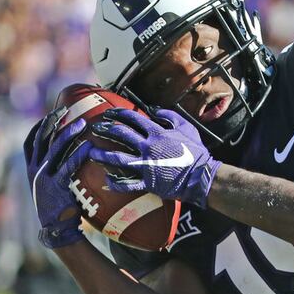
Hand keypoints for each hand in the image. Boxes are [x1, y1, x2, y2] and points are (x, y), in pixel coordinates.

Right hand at [23, 107, 92, 248]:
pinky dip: (78, 154)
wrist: (57, 228)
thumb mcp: (51, 184)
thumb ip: (55, 169)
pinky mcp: (57, 187)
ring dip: (68, 134)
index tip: (52, 113)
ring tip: (82, 123)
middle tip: (67, 110)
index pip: (31, 142)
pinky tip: (88, 146)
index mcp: (31, 169)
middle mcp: (35, 171)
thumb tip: (69, 152)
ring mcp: (44, 178)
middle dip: (53, 122)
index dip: (39, 126)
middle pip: (42, 140)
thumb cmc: (60, 204)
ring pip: (55, 150)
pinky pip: (68, 166)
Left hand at [88, 108, 221, 207]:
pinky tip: (106, 180)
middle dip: (105, 130)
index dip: (118, 114)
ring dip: (102, 155)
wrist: (202, 176)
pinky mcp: (148, 182)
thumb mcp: (187, 128)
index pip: (132, 118)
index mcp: (157, 133)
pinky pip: (128, 183)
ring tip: (91, 153)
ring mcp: (146, 165)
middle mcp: (148, 147)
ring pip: (118, 158)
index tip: (108, 113)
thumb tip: (154, 109)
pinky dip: (116, 183)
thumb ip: (170, 117)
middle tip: (95, 129)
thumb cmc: (196, 152)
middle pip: (121, 135)